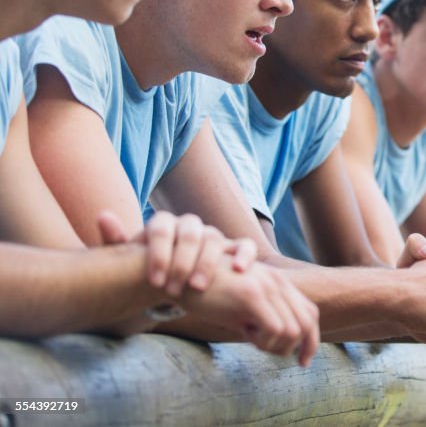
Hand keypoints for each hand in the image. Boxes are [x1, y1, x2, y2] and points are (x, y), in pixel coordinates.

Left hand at [98, 210, 256, 296]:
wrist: (168, 281)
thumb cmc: (146, 271)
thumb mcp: (127, 260)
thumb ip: (115, 240)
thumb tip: (103, 215)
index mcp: (164, 224)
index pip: (162, 227)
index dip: (159, 253)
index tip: (154, 280)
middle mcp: (189, 226)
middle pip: (190, 233)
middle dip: (182, 261)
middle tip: (174, 288)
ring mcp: (212, 236)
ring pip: (214, 238)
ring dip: (207, 262)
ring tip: (197, 287)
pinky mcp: (232, 249)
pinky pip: (244, 244)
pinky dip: (243, 254)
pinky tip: (238, 270)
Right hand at [181, 259, 320, 366]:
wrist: (181, 276)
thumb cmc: (211, 296)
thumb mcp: (243, 308)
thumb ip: (265, 319)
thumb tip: (283, 346)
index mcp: (280, 283)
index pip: (310, 314)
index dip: (310, 341)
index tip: (302, 363)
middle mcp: (278, 282)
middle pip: (306, 324)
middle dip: (295, 348)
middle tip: (270, 352)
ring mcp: (266, 287)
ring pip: (292, 330)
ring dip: (274, 345)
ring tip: (250, 337)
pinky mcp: (252, 296)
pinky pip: (275, 329)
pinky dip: (265, 341)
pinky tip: (245, 334)